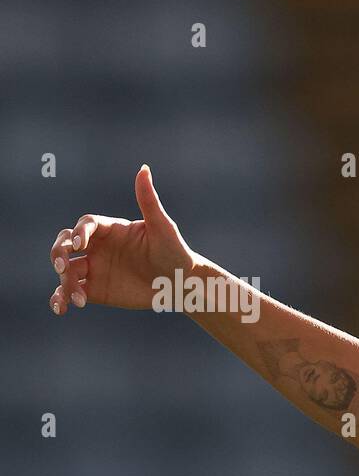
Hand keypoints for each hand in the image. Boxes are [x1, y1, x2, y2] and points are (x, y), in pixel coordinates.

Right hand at [47, 164, 198, 315]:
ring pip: (66, 270)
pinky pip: (70, 291)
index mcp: (110, 230)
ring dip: (63, 280)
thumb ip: (149, 200)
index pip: (85, 225)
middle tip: (63, 266)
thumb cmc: (175, 252)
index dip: (80, 233)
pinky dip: (62, 298)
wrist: (181, 284)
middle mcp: (97, 247)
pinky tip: (63, 307)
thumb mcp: (163, 227)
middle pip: (65, 244)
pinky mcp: (94, 290)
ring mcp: (94, 268)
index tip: (82, 245)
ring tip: (73, 296)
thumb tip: (144, 169)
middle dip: (59, 253)